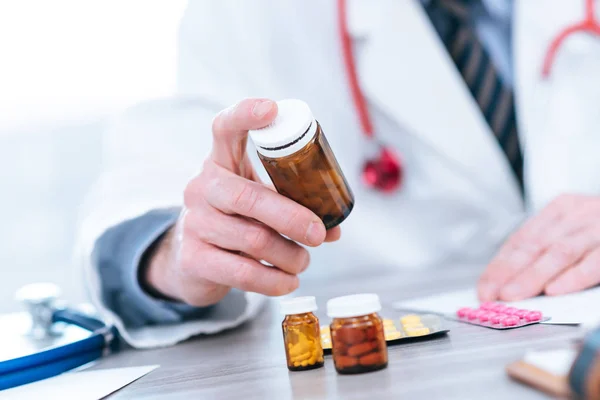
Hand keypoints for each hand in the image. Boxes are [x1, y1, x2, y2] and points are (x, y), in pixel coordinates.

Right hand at [144, 98, 340, 305]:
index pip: (224, 128)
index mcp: (220, 162)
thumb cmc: (234, 220)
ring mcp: (194, 222)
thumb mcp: (256, 202)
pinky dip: (273, 281)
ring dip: (289, 255)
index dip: (245, 114)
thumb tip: (334, 228)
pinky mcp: (194, 258)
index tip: (272, 108)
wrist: (189, 260)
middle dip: (293, 218)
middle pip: (249, 197)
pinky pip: (242, 272)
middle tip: (319, 234)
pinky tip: (287, 281)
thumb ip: (292, 206)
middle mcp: (202, 187)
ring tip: (303, 261)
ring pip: (253, 239)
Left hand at [478, 194, 599, 301]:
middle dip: (508, 272)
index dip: (499, 265)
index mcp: (560, 209)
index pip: (521, 239)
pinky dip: (572, 277)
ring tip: (512, 294)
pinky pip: (594, 263)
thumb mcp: (574, 227)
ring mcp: (597, 229)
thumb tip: (510, 280)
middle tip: (492, 294)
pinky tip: (554, 290)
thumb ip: (546, 248)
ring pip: (558, 252)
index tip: (484, 288)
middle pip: (535, 245)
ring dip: (532, 276)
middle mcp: (576, 215)